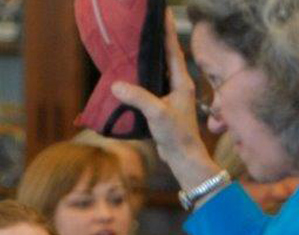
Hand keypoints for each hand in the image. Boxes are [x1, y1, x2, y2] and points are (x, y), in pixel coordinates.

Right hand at [110, 10, 220, 187]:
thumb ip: (138, 98)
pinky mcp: (163, 103)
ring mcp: (171, 94)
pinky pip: (152, 82)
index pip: (174, 50)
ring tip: (136, 42)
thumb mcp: (157, 114)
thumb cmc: (176, 135)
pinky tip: (130, 72)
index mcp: (181, 82)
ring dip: (149, 56)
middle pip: (166, 55)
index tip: (163, 13)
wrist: (183, 157)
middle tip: (146, 23)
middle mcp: (178, 84)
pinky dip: (142, 74)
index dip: (168, 31)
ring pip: (158, 69)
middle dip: (157, 39)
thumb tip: (116, 84)